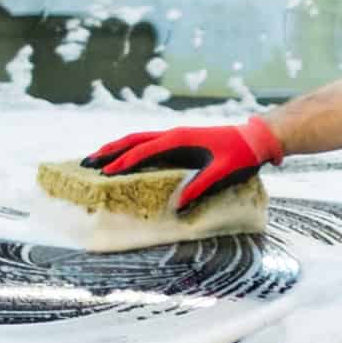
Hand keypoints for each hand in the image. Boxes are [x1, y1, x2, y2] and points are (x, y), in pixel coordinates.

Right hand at [80, 115, 284, 211]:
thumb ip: (200, 186)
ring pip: (138, 140)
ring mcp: (175, 137)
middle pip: (133, 140)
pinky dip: (131, 151)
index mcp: (180, 139)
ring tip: (95, 160)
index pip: (144, 150)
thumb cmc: (241, 155)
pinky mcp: (179, 143)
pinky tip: (123, 162)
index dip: (124, 162)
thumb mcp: (223, 172)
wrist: (255, 139)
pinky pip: (149, 145)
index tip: (105, 173)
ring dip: (117, 149)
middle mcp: (173, 135)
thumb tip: (177, 207)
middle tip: (86, 163)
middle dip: (109, 151)